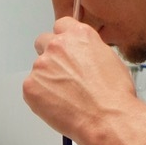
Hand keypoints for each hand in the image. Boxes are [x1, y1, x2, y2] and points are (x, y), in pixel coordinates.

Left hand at [25, 17, 136, 144]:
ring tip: (67, 97)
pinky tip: (59, 105)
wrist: (107, 119)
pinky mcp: (31, 86)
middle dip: (50, 56)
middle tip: (62, 75)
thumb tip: (82, 56)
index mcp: (78, 35)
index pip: (61, 25)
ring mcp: (41, 65)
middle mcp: (57, 46)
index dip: (64, 39)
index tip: (66, 49)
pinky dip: (41, 97)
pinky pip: (31, 88)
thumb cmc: (114, 95)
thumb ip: (88, 50)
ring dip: (47, 79)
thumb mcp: (109, 59)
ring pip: (38, 69)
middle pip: (43, 42)